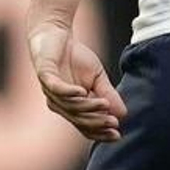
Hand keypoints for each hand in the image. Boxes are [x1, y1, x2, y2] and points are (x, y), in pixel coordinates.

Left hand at [27, 22, 125, 141]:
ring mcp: (50, 90)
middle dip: (96, 122)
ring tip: (105, 105)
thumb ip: (108, 94)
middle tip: (113, 123)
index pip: (84, 125)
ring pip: (69, 105)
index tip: (117, 134)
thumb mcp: (98, 78)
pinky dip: (69, 92)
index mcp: (70, 106)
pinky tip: (82, 92)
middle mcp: (58, 103)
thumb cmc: (75, 58)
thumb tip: (123, 114)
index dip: (99, 131)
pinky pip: (57, 88)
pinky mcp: (45, 75)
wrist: (56, 35)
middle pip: (77, 119)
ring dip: (87, 107)